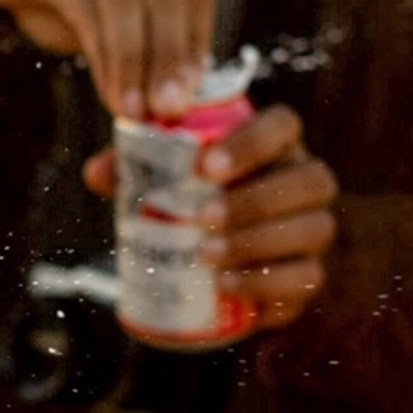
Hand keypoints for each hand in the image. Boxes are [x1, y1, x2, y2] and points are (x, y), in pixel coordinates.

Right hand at [0, 0, 217, 118]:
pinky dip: (100, 53)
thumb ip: (139, 44)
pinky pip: (82, 4)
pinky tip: (104, 88)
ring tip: (131, 109)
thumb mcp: (106, 14)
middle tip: (166, 110)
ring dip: (133, 61)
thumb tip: (169, 98)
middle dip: (169, 57)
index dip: (195, 44)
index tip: (187, 98)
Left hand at [84, 106, 338, 330]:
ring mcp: (311, 229)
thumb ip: (131, 167)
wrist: (207, 261)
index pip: (283, 126)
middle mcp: (304, 182)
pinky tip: (227, 287)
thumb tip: (97, 173)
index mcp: (274, 146)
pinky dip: (268, 285)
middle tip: (202, 217)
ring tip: (207, 254)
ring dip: (260, 242)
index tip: (206, 165)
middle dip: (257, 199)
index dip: (253, 142)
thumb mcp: (158, 179)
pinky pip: (307, 279)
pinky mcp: (306, 275)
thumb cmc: (184, 202)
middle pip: (311, 180)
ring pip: (315, 229)